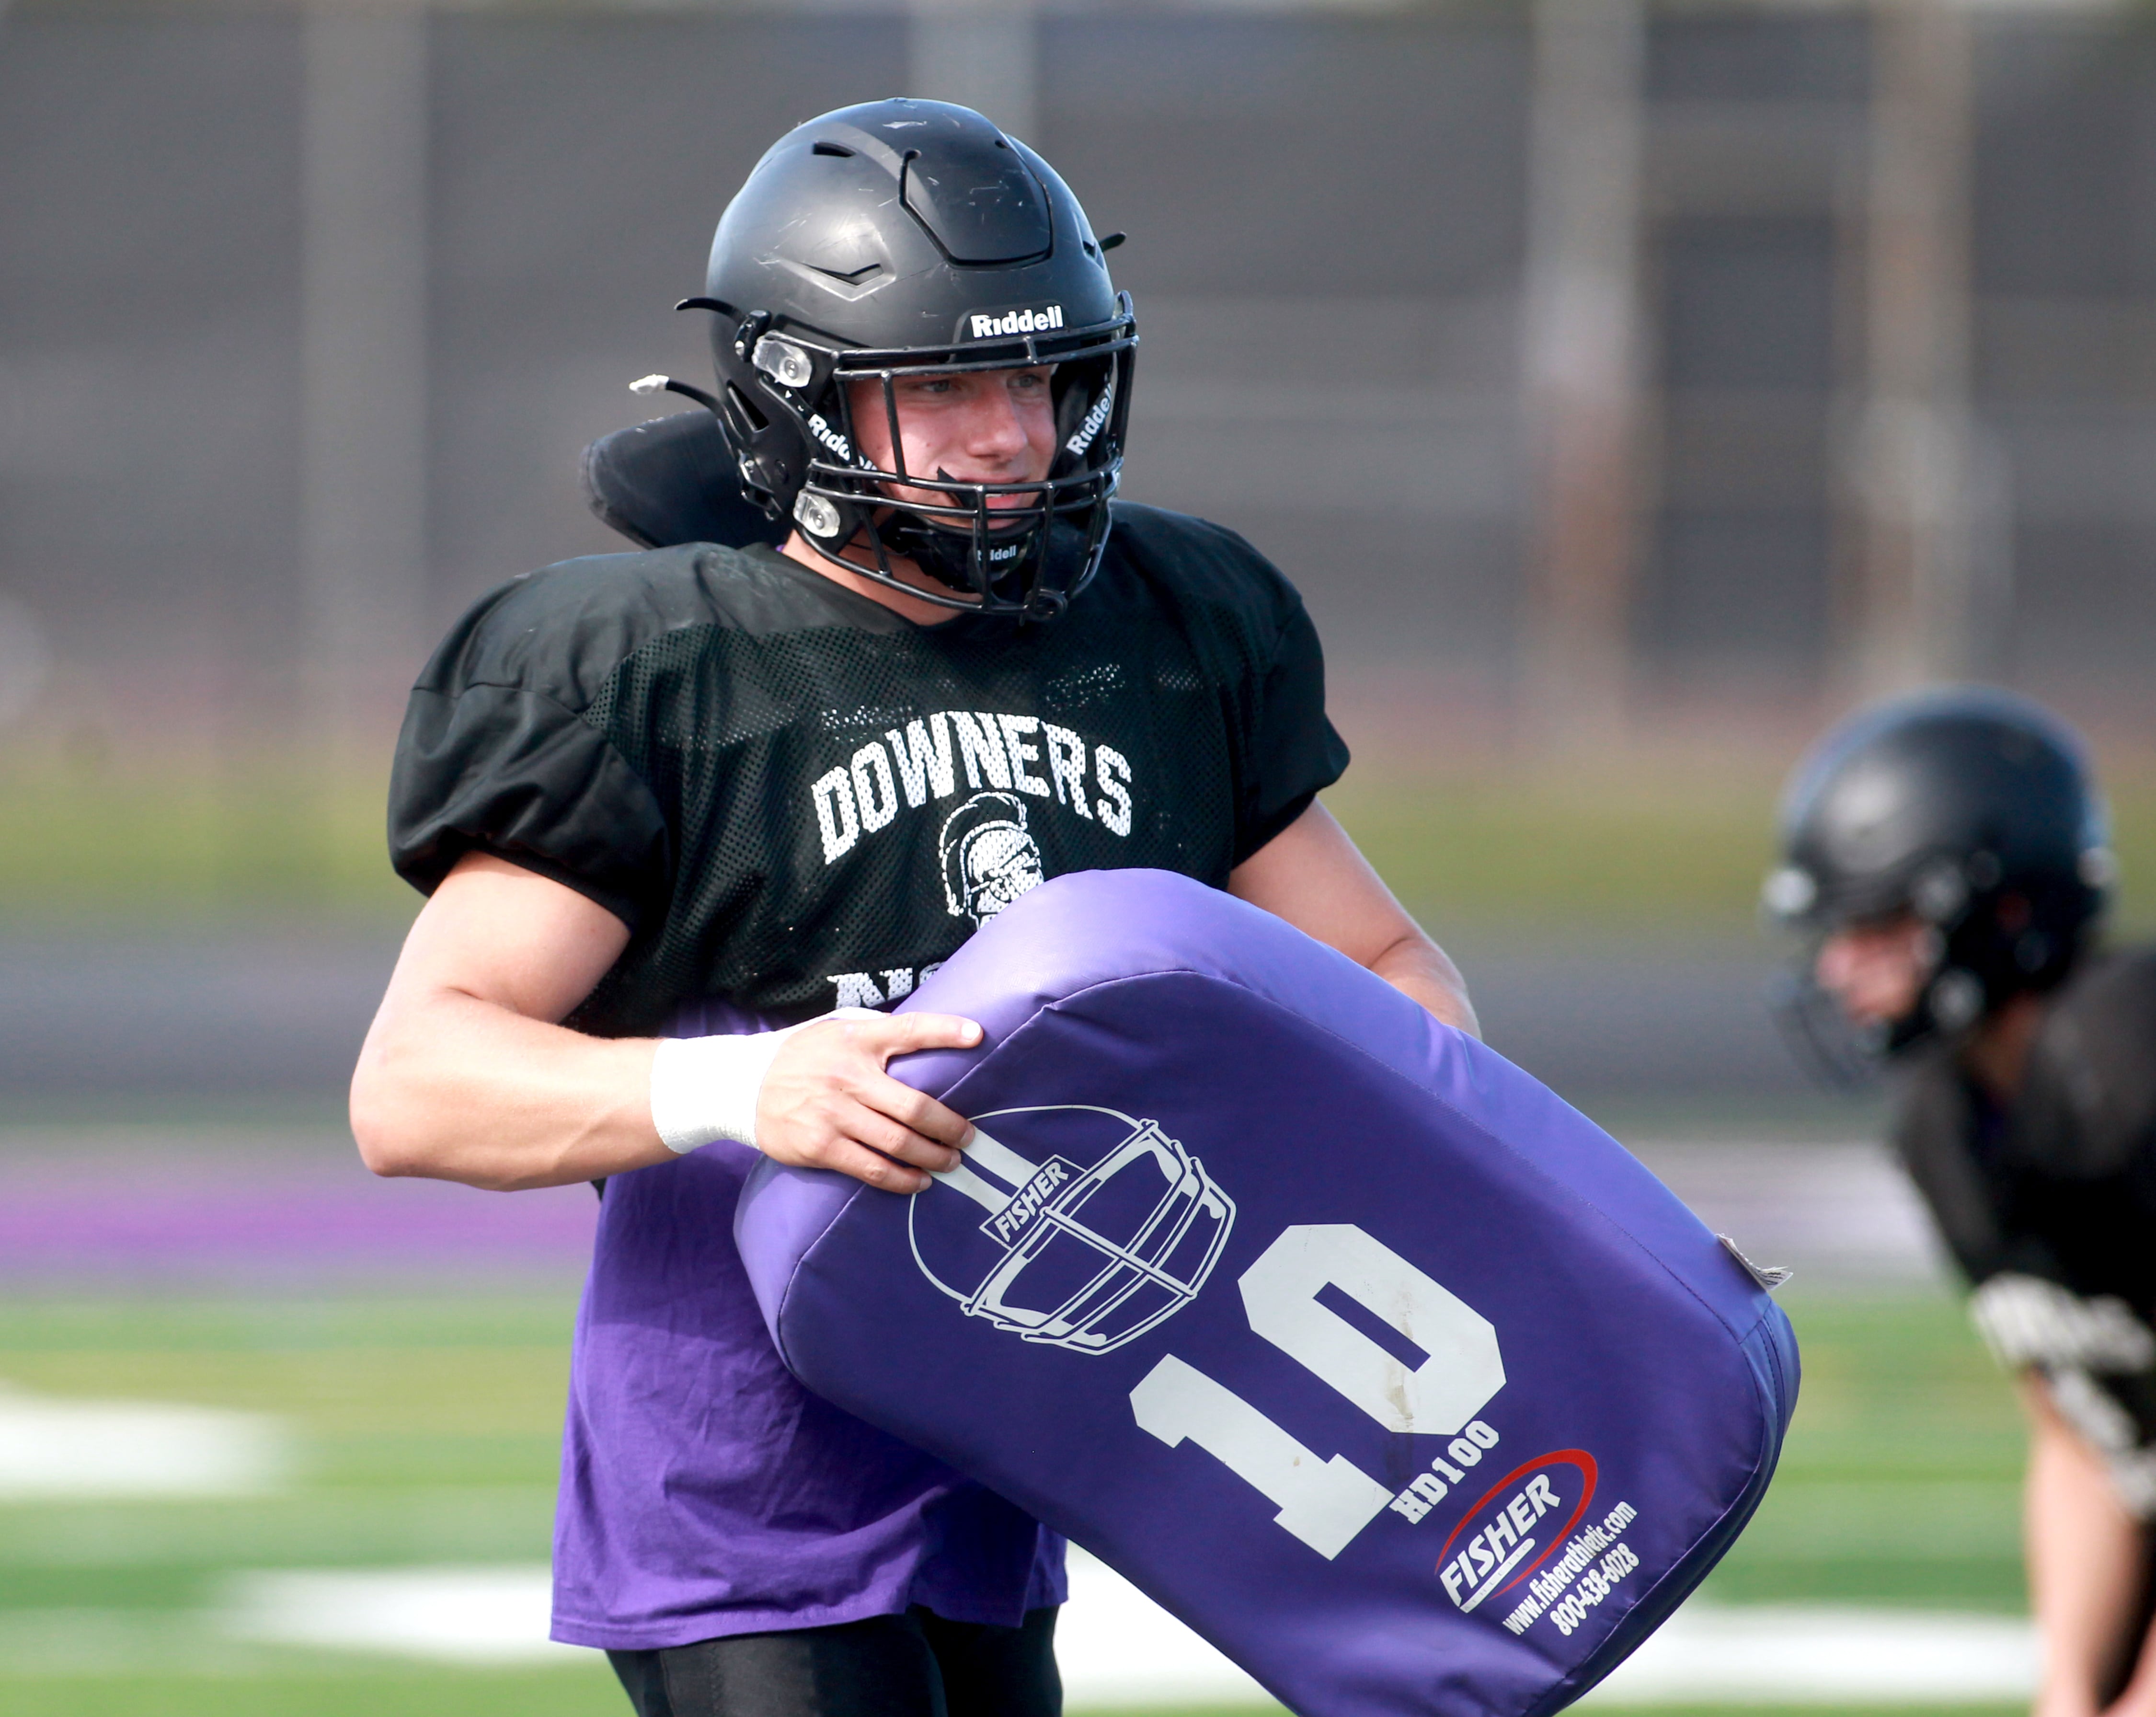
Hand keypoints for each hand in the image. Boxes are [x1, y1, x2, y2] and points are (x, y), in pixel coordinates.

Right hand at [755, 1012, 981, 1191]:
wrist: (741, 1086)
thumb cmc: (802, 1057)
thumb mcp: (835, 1030)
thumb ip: (875, 1033)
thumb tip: (927, 1038)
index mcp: (857, 1040)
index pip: (907, 1029)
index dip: (944, 1030)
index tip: (977, 1035)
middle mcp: (848, 1076)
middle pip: (913, 1106)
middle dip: (949, 1125)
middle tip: (969, 1136)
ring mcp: (833, 1114)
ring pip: (897, 1143)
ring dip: (932, 1156)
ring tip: (951, 1161)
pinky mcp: (820, 1146)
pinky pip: (871, 1168)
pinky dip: (901, 1179)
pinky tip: (918, 1182)